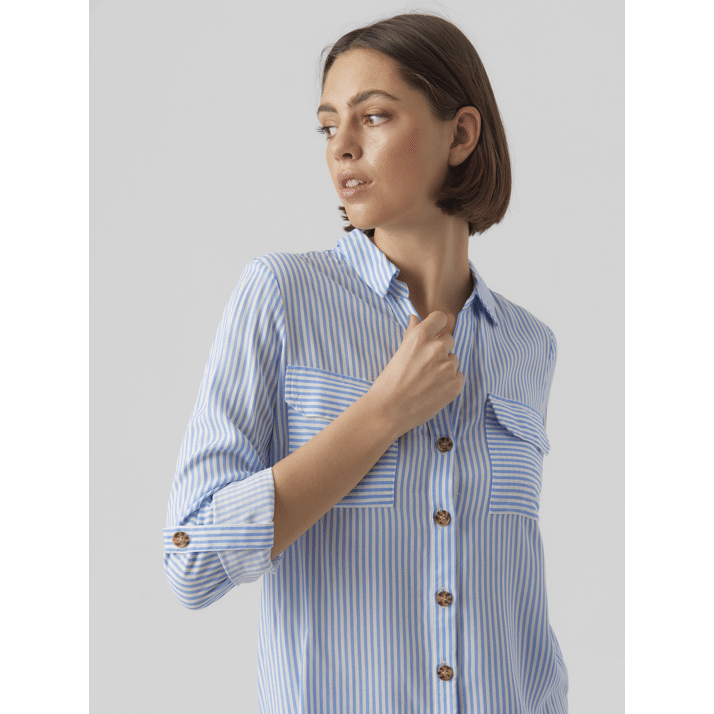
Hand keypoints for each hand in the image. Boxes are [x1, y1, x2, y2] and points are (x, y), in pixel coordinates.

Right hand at [367, 311, 463, 436]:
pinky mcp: (455, 384)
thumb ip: (411, 332)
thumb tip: (414, 317)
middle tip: (424, 364)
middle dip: (440, 349)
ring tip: (427, 379)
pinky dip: (449, 381)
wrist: (389, 410)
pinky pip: (458, 376)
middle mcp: (436, 348)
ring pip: (453, 359)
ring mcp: (448, 367)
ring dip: (444, 366)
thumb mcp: (399, 352)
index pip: (441, 318)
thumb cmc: (390, 381)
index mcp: (420, 337)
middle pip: (449, 339)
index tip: (434, 333)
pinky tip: (433, 389)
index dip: (437, 325)